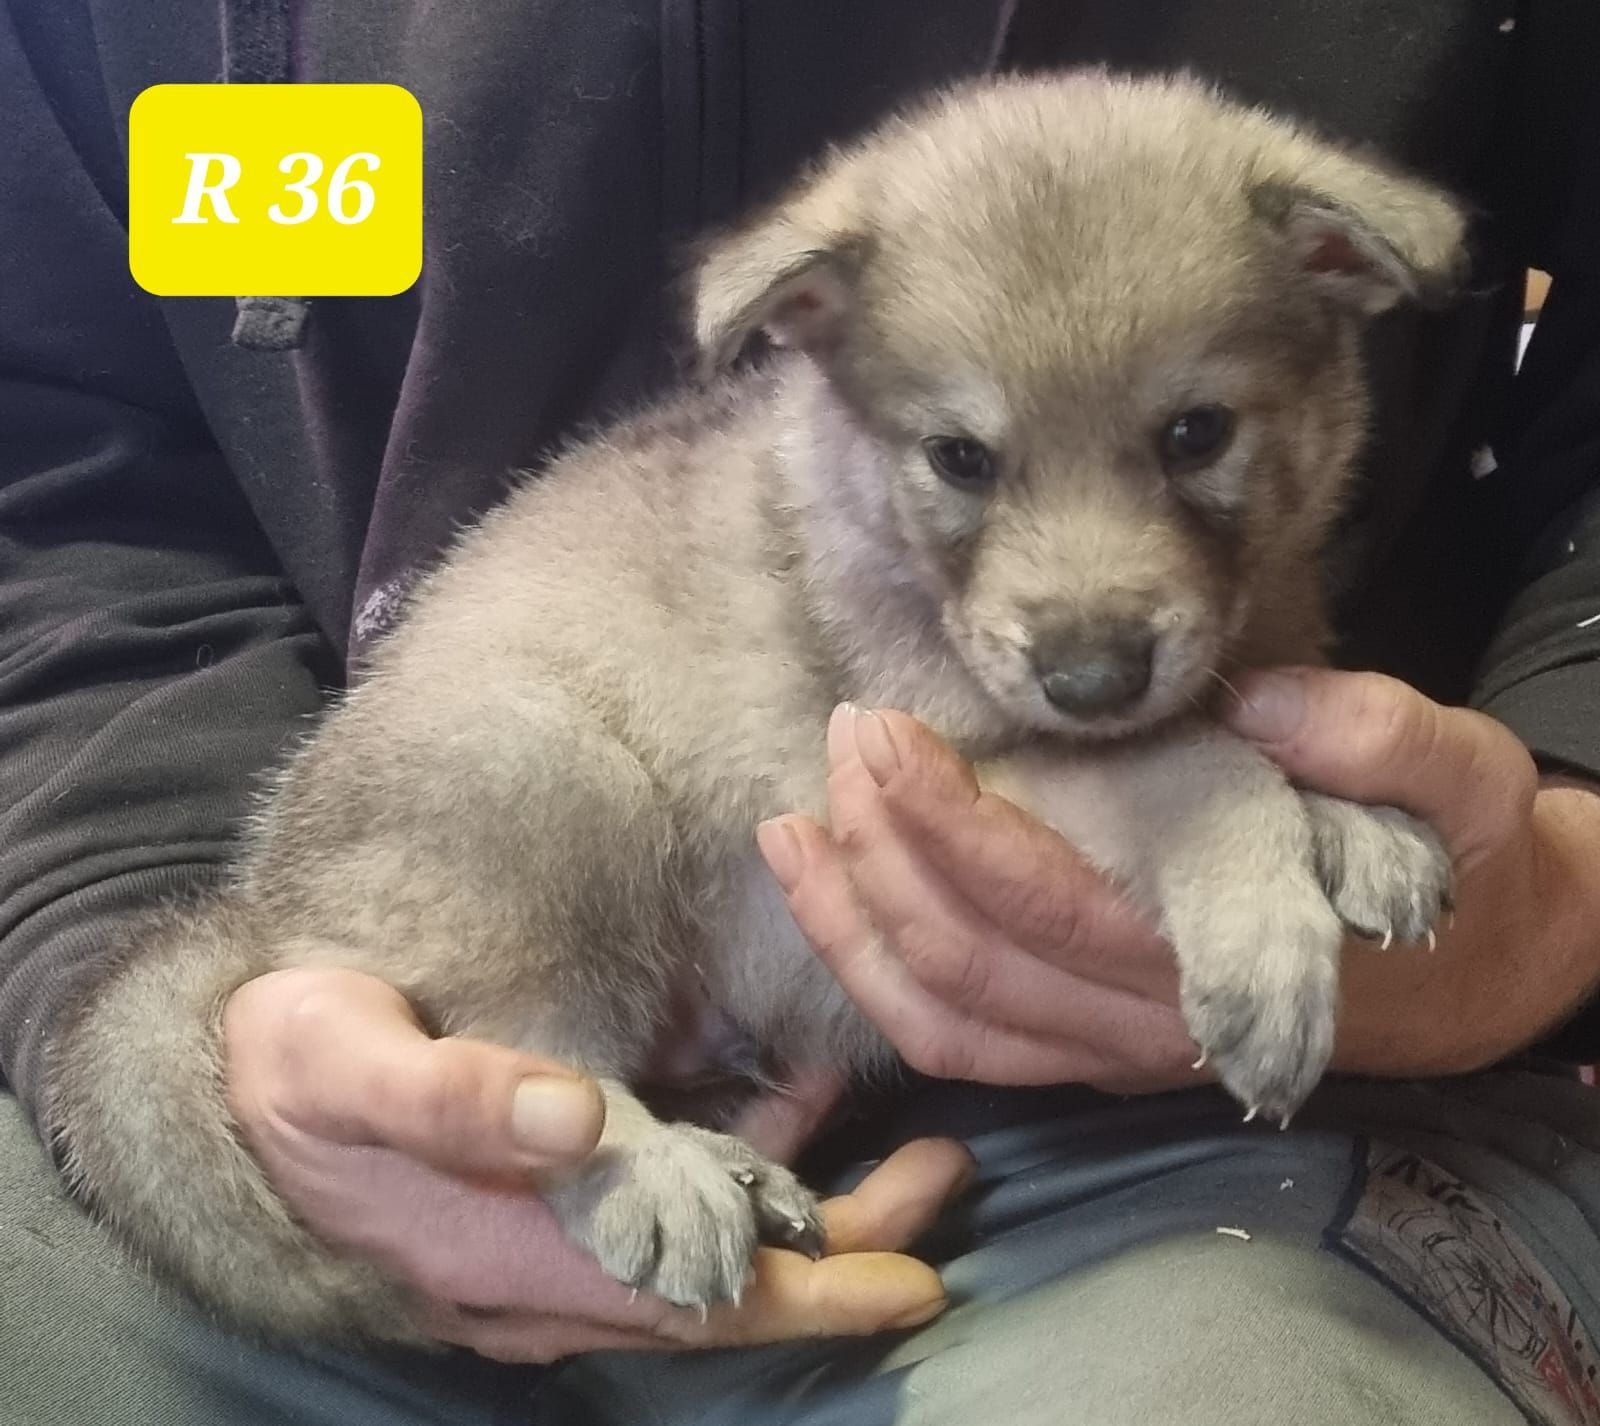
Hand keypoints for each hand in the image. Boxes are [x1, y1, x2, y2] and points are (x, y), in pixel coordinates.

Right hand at [223, 967, 972, 1361]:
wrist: (230, 1096)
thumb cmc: (293, 1077)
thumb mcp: (347, 1065)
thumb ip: (455, 1095)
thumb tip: (573, 1116)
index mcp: (521, 1257)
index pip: (698, 1302)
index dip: (813, 1297)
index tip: (917, 1283)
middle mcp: (556, 1275)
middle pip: (732, 1283)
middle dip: (847, 1246)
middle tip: (945, 1175)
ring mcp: (558, 1247)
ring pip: (712, 1247)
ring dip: (811, 1209)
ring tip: (908, 1150)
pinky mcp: (553, 1205)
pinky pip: (673, 1205)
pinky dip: (744, 1170)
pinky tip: (790, 1109)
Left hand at [757, 680, 1599, 1091]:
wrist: (1472, 960)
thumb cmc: (1459, 861)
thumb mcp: (1462, 780)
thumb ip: (1381, 741)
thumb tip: (1267, 706)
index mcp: (1220, 954)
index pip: (1050, 906)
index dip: (952, 828)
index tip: (885, 736)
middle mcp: (1145, 1024)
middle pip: (969, 959)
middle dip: (882, 848)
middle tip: (845, 737)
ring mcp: (1106, 1051)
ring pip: (941, 1016)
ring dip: (851, 921)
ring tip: (792, 821)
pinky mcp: (1083, 1051)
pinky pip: (956, 1039)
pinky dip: (877, 973)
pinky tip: (829, 894)